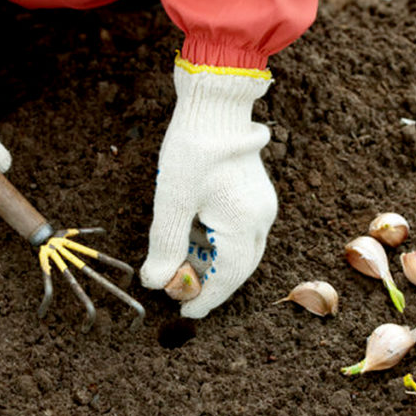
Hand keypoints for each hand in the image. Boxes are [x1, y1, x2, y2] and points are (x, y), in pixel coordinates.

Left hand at [140, 62, 276, 317]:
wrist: (215, 102)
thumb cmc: (193, 149)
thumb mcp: (172, 201)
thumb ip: (165, 245)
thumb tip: (155, 282)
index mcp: (244, 224)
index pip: (228, 276)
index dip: (206, 298)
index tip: (186, 313)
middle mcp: (260, 218)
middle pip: (236, 267)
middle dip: (208, 282)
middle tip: (177, 293)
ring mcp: (260, 205)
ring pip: (237, 250)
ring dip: (208, 262)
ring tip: (176, 265)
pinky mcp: (252, 194)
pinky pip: (237, 231)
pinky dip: (214, 243)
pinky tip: (190, 238)